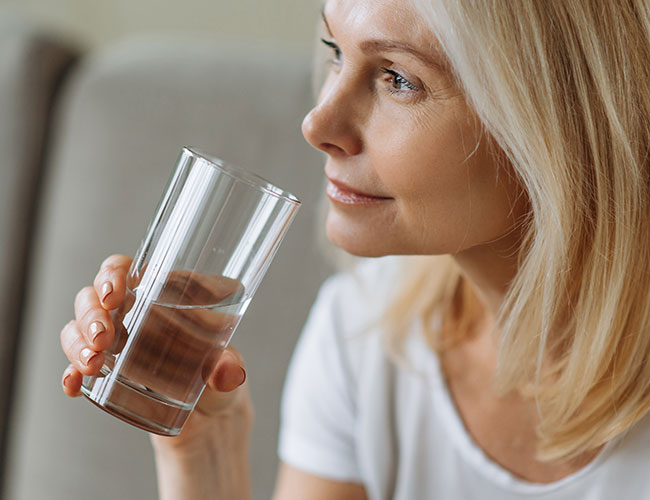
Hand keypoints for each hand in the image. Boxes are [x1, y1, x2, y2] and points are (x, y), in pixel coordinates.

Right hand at [60, 254, 252, 452]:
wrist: (210, 414)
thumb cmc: (218, 372)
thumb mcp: (228, 367)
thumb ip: (230, 367)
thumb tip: (232, 373)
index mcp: (160, 294)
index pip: (126, 269)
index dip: (112, 274)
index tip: (113, 294)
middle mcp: (132, 312)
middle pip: (94, 296)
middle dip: (90, 313)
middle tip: (103, 337)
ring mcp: (116, 342)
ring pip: (79, 327)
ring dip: (77, 341)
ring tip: (92, 363)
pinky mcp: (106, 373)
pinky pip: (76, 366)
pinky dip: (70, 374)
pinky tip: (73, 385)